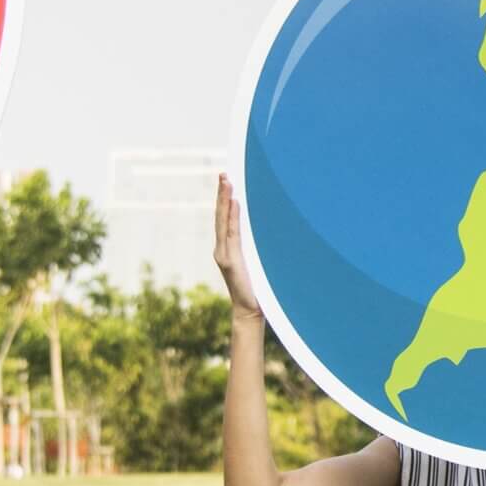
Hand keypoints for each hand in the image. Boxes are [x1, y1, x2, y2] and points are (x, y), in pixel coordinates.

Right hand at [214, 174, 261, 318]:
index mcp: (227, 249)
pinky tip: (234, 203)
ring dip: (225, 200)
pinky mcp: (230, 260)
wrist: (250, 311)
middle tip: (223, 174)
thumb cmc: (256, 289)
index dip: (224, 201)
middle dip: (222, 194)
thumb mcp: (256, 263)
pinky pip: (232, 234)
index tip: (226, 182)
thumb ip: (254, 248)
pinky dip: (233, 217)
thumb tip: (265, 231)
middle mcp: (222, 249)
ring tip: (226, 181)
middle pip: (221, 216)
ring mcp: (224, 254)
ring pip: (223, 221)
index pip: (225, 220)